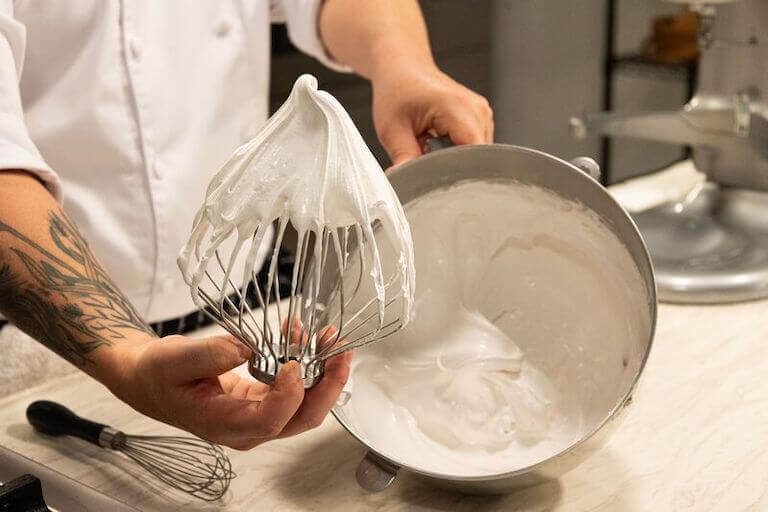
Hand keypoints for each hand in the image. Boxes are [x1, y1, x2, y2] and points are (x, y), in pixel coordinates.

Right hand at [105, 329, 350, 449]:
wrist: (149, 379)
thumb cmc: (158, 373)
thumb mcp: (173, 359)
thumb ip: (209, 354)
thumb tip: (248, 348)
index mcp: (224, 424)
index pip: (269, 421)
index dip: (290, 394)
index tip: (295, 361)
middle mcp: (248, 428)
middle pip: (301, 418)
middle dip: (328, 384)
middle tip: (339, 349)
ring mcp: (259, 416)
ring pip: (305, 404)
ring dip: (323, 370)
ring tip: (326, 335)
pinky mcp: (263, 401)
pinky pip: (295, 388)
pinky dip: (306, 362)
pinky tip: (302, 335)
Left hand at [371, 58, 493, 165]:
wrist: (403, 68)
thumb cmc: (397, 90)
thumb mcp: (392, 129)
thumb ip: (403, 159)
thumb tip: (406, 185)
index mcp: (458, 108)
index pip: (472, 156)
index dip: (455, 172)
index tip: (433, 177)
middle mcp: (477, 110)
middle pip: (475, 159)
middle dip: (451, 167)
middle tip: (424, 156)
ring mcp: (482, 115)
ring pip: (476, 157)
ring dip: (453, 159)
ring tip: (430, 144)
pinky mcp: (480, 121)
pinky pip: (474, 148)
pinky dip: (455, 152)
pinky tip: (438, 142)